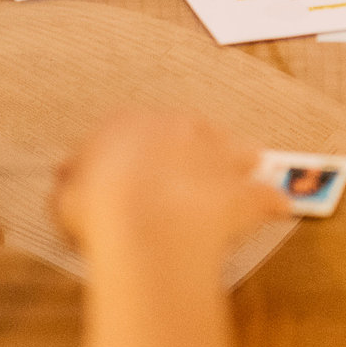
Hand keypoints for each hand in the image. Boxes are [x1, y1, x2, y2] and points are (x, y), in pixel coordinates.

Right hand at [53, 114, 287, 267]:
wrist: (142, 223)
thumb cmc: (96, 206)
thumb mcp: (66, 197)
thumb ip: (71, 185)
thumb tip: (68, 177)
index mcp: (128, 124)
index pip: (139, 129)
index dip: (142, 150)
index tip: (142, 168)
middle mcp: (176, 128)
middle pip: (194, 131)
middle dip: (197, 149)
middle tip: (194, 174)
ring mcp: (214, 155)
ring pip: (237, 150)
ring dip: (241, 161)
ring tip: (245, 175)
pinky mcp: (242, 189)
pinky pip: (265, 195)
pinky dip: (270, 203)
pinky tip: (279, 208)